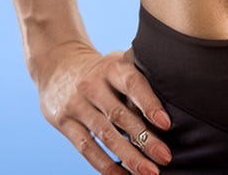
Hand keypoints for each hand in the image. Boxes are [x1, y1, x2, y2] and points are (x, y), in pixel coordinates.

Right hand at [35, 42, 173, 174]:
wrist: (56, 64)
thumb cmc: (100, 71)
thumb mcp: (115, 64)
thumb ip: (137, 81)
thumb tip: (171, 112)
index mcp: (110, 67)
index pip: (131, 83)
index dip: (149, 103)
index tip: (166, 124)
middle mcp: (92, 85)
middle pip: (119, 114)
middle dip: (144, 138)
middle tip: (165, 157)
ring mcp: (76, 104)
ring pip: (105, 134)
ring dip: (129, 157)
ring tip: (149, 173)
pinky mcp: (63, 122)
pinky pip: (87, 148)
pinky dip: (106, 166)